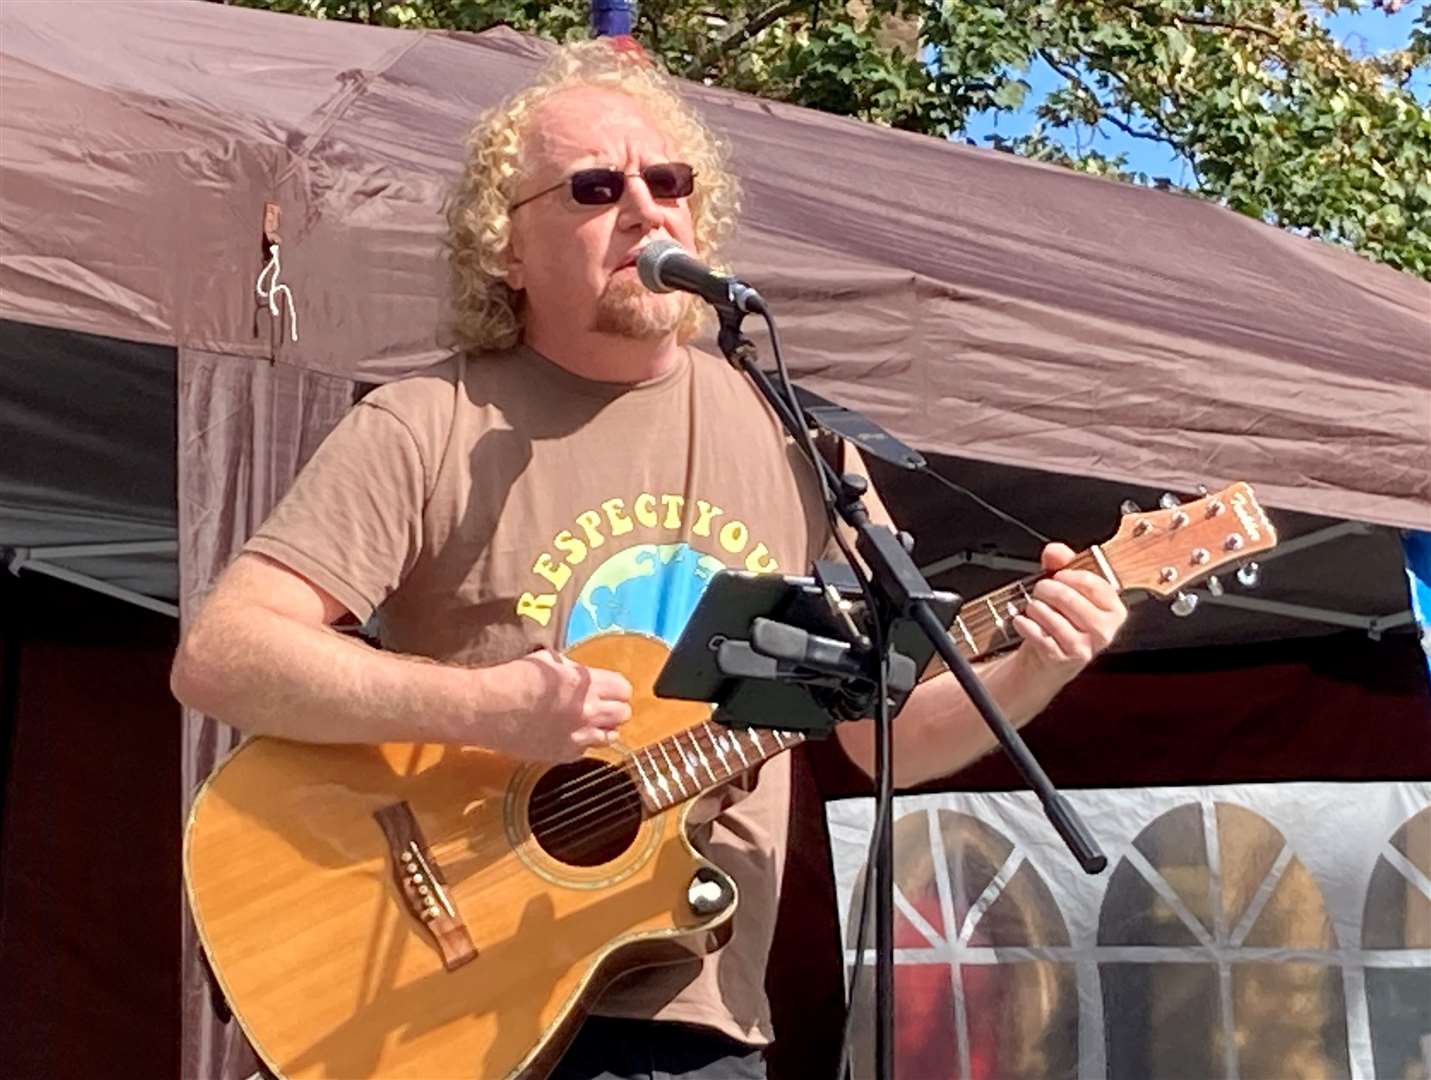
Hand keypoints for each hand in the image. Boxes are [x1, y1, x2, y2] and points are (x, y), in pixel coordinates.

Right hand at [478, 648, 632, 761]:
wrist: (487, 709)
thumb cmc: (513, 679)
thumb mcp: (549, 661)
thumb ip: (575, 670)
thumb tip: (586, 676)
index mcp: (585, 684)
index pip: (624, 689)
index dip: (616, 687)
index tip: (608, 688)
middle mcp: (587, 712)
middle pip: (623, 714)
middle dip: (615, 707)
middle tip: (600, 704)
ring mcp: (577, 736)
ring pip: (611, 736)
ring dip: (603, 727)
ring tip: (586, 721)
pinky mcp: (563, 754)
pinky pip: (587, 750)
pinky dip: (582, 742)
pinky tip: (565, 733)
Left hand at [1011, 543, 1126, 684]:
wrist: (1049, 660)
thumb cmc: (1062, 621)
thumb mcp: (1065, 590)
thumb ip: (1061, 564)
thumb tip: (1056, 551)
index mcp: (1113, 610)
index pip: (1094, 584)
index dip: (1070, 575)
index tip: (1058, 575)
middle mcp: (1104, 630)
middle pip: (1070, 598)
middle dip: (1047, 589)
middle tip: (1040, 589)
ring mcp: (1084, 647)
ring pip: (1052, 616)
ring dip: (1035, 607)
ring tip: (1033, 607)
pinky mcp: (1063, 659)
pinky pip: (1039, 635)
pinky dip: (1025, 624)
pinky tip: (1022, 620)